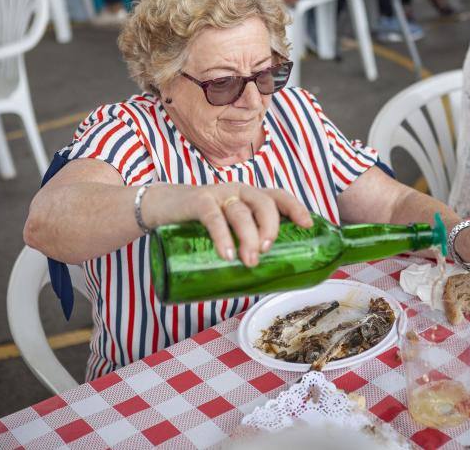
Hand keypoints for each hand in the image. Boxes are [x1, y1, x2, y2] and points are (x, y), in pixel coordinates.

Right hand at [144, 183, 311, 266]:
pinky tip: (226, 254)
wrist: (162, 208)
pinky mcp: (198, 201)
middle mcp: (239, 191)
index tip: (307, 225)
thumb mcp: (228, 228)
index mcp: (251, 197)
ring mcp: (219, 194)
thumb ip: (245, 243)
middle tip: (267, 250)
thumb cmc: (202, 223)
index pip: (279, 196)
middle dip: (271, 227)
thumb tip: (267, 278)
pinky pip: (213, 217)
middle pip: (264, 203)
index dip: (295, 208)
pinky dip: (222, 236)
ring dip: (248, 237)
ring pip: (241, 212)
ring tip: (248, 261)